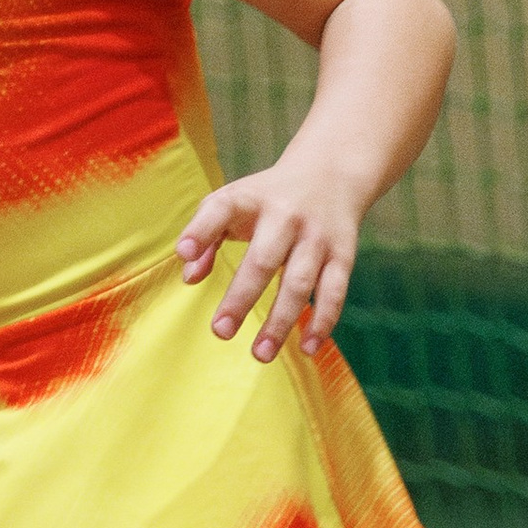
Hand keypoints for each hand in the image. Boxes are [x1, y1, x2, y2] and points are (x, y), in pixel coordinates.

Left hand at [177, 164, 365, 363]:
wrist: (331, 173)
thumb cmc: (267, 197)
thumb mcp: (233, 200)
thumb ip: (206, 233)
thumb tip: (189, 276)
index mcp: (250, 199)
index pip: (222, 209)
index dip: (201, 230)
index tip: (184, 254)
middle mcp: (285, 216)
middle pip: (263, 259)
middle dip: (242, 297)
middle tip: (220, 331)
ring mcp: (316, 237)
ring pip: (299, 282)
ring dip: (280, 321)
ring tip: (260, 354)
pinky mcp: (343, 254)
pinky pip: (334, 292)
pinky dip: (322, 322)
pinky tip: (306, 348)